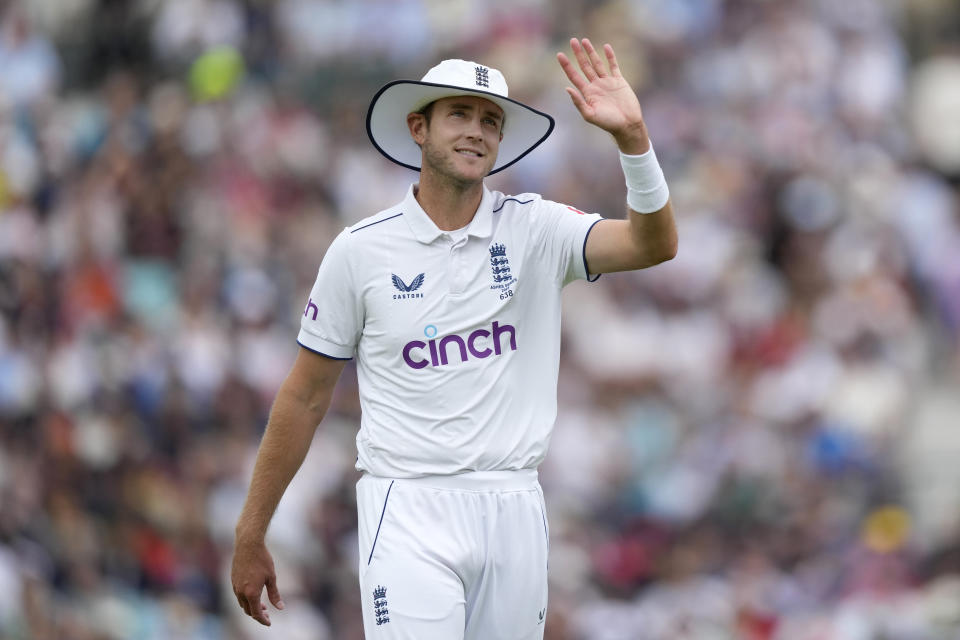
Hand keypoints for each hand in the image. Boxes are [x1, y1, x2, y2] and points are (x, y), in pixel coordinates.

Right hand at [231, 538, 284, 625]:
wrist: (248, 544)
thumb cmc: (262, 560)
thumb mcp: (272, 578)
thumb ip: (275, 594)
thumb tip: (280, 608)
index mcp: (251, 593)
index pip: (256, 614)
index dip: (263, 620)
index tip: (269, 623)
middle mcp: (241, 592)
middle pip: (248, 610)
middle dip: (257, 614)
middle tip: (267, 613)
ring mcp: (235, 586)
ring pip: (242, 603)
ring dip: (251, 606)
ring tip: (261, 604)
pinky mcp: (233, 580)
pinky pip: (238, 595)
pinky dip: (246, 599)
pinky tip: (253, 593)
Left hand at [557, 38, 649, 153]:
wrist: (627, 124)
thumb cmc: (608, 123)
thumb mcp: (590, 115)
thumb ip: (579, 102)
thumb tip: (567, 89)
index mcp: (587, 93)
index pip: (574, 76)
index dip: (566, 66)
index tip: (559, 54)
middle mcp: (595, 86)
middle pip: (584, 66)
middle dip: (578, 54)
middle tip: (572, 40)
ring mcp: (607, 82)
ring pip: (597, 63)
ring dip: (591, 52)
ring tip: (584, 41)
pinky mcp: (619, 81)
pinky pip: (613, 66)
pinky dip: (610, 56)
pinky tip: (606, 47)